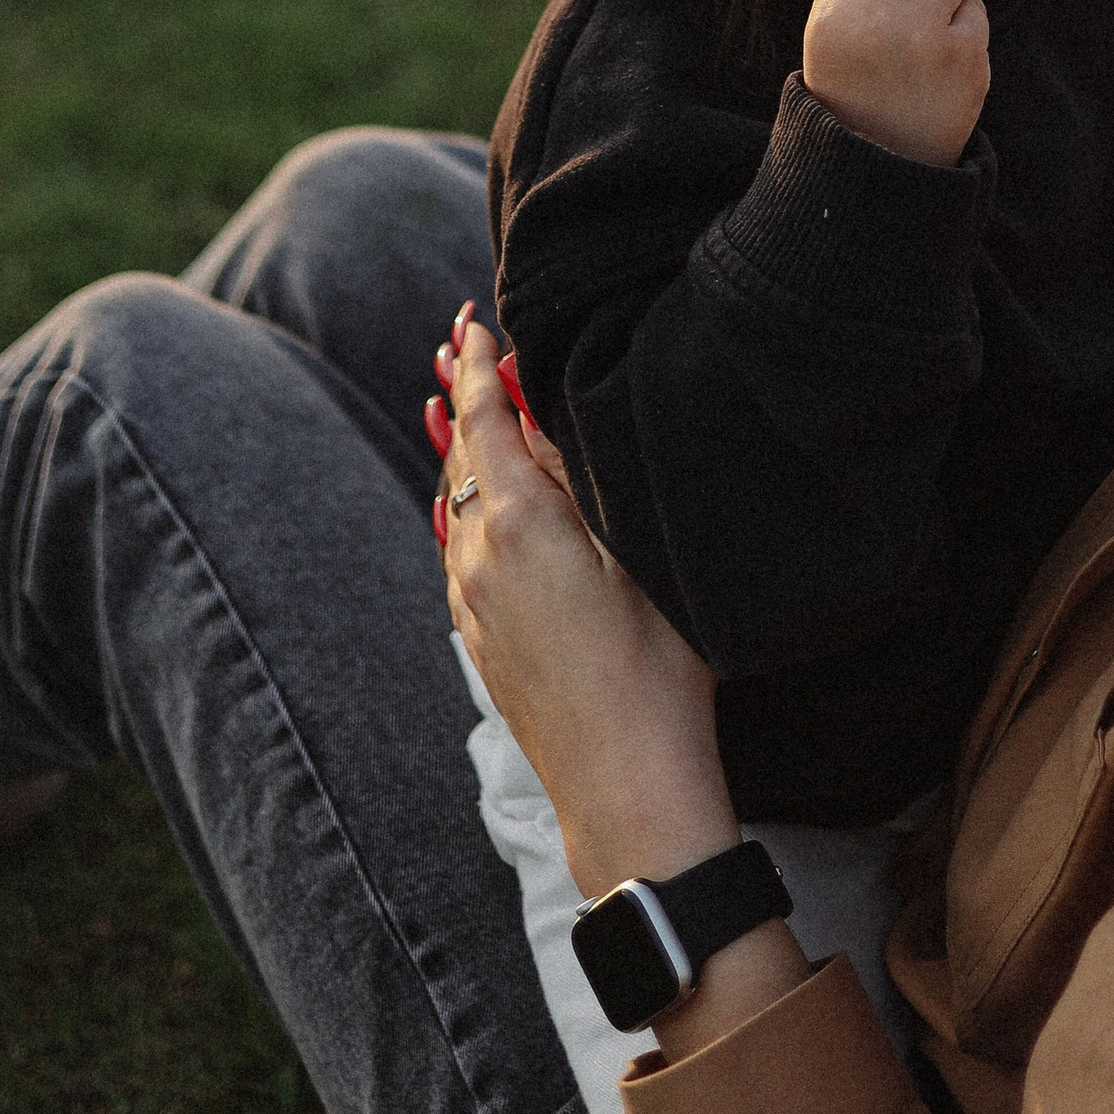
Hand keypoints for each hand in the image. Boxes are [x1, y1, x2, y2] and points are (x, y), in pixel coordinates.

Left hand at [440, 316, 735, 903]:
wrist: (626, 789)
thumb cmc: (657, 670)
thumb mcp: (637, 553)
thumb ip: (580, 480)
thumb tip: (536, 416)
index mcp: (520, 526)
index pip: (487, 421)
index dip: (482, 368)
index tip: (474, 324)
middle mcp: (479, 560)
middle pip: (462, 458)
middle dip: (466, 399)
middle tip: (461, 344)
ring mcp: (473, 606)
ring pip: (455, 506)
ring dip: (462, 452)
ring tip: (461, 406)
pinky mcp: (481, 642)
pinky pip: (459, 550)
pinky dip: (463, 504)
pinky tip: (469, 501)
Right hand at [802, 0, 989, 165]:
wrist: (885, 162)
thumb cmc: (855, 85)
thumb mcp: (832, 33)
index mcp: (835, 16)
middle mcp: (877, 21)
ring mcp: (924, 38)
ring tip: (929, 16)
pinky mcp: (965, 57)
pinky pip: (975, 8)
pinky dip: (964, 21)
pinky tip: (944, 51)